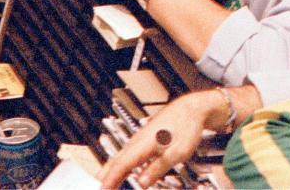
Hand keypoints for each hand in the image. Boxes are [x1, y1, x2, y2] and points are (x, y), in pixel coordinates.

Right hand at [98, 91, 218, 188]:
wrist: (191, 108)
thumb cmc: (186, 126)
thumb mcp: (178, 152)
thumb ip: (158, 168)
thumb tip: (141, 184)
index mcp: (144, 143)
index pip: (121, 165)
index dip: (110, 180)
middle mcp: (137, 140)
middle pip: (115, 161)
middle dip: (104, 177)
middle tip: (97, 189)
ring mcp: (139, 138)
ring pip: (119, 157)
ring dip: (110, 172)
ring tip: (104, 186)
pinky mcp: (143, 139)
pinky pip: (125, 154)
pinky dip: (118, 165)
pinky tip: (119, 172)